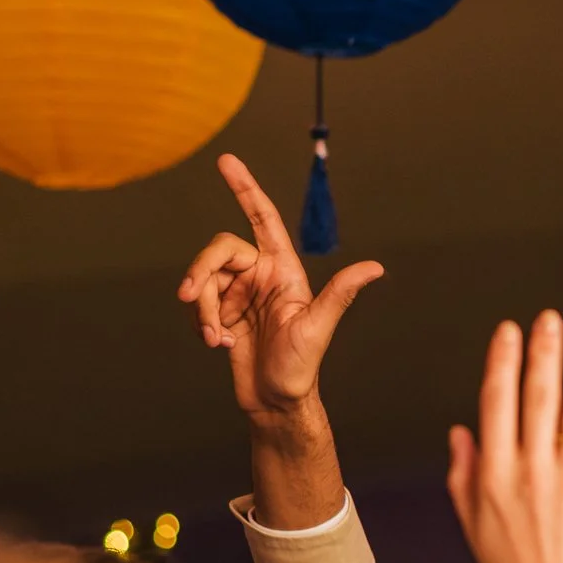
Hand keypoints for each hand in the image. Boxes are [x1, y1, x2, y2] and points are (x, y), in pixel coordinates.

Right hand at [178, 154, 382, 425]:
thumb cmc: (301, 367)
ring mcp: (240, 294)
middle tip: (187, 298)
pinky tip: (217, 344)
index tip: (227, 161)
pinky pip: (197, 303)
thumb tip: (376, 268)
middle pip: (218, 251)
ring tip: (216, 339)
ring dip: (201, 309)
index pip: (261, 218)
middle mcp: (260, 275)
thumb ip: (340, 293)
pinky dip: (200, 323)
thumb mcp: (318, 328)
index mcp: (283, 269)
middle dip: (199, 272)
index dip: (245, 188)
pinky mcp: (222, 313)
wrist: (275, 402)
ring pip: (203, 280)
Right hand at [446, 312, 562, 562]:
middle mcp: (530, 471)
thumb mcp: (473, 529)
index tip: (509, 331)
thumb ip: (463, 476)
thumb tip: (460, 431)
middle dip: (543, 351)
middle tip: (550, 318)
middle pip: (537, 395)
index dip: (503, 360)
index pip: (495, 401)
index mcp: (492, 476)